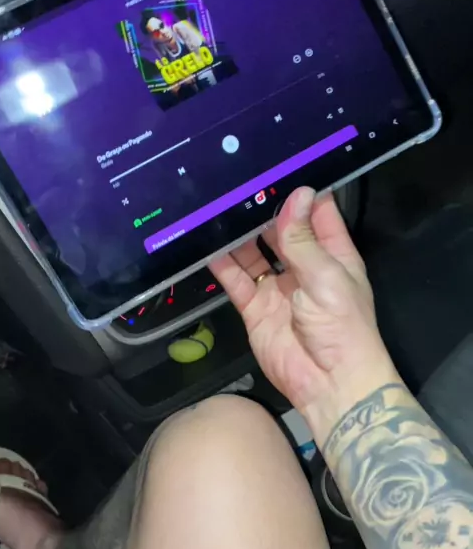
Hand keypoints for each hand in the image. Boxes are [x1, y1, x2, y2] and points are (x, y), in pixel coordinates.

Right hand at [209, 187, 396, 444]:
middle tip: (236, 183)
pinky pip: (235, 280)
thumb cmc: (342, 326)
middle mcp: (304, 266)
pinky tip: (207, 244)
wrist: (329, 383)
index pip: (317, 213)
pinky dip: (222, 264)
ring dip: (238, 233)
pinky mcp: (255, 308)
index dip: (300, 192)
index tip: (276, 165)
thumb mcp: (326, 276)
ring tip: (217, 208)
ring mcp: (278, 287)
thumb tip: (296, 195)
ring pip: (254, 252)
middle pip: (281, 229)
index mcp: (333, 254)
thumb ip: (303, 239)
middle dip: (261, 209)